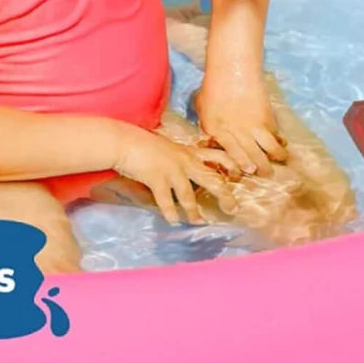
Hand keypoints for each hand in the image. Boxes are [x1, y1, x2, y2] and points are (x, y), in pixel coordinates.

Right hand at [114, 127, 235, 226]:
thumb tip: (193, 172)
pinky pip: (166, 201)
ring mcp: (171, 170)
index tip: (240, 176)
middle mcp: (184, 161)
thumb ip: (183, 159)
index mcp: (189, 152)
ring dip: (194, 211)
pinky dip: (171, 213)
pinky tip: (174, 221)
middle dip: (224, 195)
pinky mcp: (156, 178)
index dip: (232, 165)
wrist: (124, 141)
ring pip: (189, 195)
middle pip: (211, 178)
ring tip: (199, 221)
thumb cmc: (144, 145)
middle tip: (232, 209)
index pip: (218, 156)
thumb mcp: (169, 148)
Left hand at [196, 73, 287, 175]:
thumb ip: (208, 125)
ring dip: (277, 156)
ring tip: (281, 159)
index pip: (230, 153)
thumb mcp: (202, 108)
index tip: (248, 170)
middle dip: (261, 168)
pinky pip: (276, 134)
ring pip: (269, 148)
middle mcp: (236, 131)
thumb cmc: (212, 88)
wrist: (233, 70)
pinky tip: (282, 143)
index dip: (240, 164)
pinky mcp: (266, 117)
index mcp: (216, 130)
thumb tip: (211, 140)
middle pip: (252, 156)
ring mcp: (253, 125)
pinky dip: (280, 140)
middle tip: (267, 174)